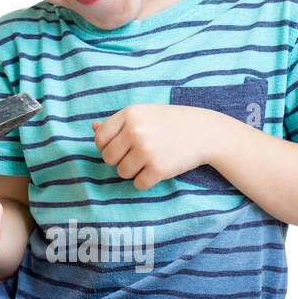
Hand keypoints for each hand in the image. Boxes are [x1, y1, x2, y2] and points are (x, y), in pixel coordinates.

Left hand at [92, 104, 220, 189]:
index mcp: (129, 114)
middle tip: (137, 155)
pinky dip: (146, 181)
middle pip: (108, 158)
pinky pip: (138, 184)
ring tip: (150, 160)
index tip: (121, 148)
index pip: (100, 139)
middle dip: (120, 161)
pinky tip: (158, 169)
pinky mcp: (159, 168)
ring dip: (134, 171)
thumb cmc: (170, 122)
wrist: (205, 132)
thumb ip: (117, 123)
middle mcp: (135, 130)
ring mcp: (147, 150)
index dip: (107, 147)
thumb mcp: (144, 114)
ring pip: (122, 173)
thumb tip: (92, 127)